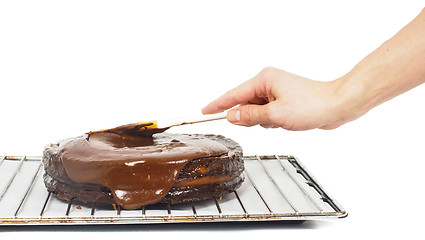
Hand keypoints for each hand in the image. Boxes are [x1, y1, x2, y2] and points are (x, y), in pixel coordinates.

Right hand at [202, 67, 356, 130]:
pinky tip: (285, 122)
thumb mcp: (276, 114)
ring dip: (264, 121)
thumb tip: (232, 116)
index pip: (234, 94)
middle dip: (250, 117)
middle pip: (245, 104)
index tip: (204, 111)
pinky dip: (271, 121)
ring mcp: (276, 92)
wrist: (337, 106)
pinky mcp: (283, 101)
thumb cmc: (312, 105)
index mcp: (264, 79)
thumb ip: (250, 116)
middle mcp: (268, 83)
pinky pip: (267, 114)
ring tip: (281, 121)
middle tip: (265, 122)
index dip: (218, 105)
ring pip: (256, 112)